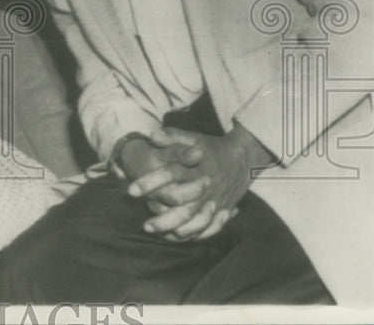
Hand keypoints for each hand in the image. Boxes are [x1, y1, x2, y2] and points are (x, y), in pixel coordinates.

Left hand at [128, 124, 273, 240]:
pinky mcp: (224, 210)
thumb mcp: (192, 138)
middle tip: (145, 225)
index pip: (170, 174)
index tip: (130, 191)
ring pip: (198, 222)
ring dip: (178, 231)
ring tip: (158, 234)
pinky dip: (195, 235)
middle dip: (164, 218)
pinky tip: (179, 237)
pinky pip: (211, 228)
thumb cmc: (211, 148)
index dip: (150, 182)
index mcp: (196, 168)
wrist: (243, 157)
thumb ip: (172, 137)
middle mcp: (206, 187)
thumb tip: (151, 135)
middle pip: (185, 207)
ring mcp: (217, 201)